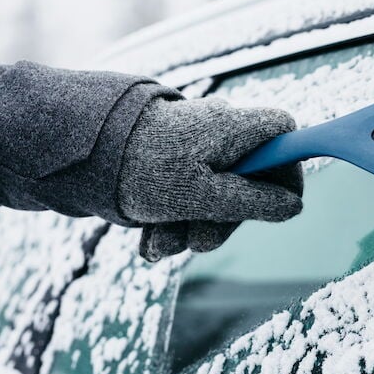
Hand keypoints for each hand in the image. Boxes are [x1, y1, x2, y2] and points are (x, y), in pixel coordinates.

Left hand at [117, 97, 302, 259]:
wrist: (80, 155)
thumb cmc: (143, 170)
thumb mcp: (204, 196)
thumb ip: (254, 203)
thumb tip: (294, 207)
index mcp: (234, 129)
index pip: (285, 133)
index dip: (291, 167)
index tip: (285, 202)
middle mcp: (218, 133)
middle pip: (251, 178)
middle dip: (226, 220)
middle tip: (199, 242)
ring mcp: (194, 148)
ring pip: (215, 195)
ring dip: (191, 229)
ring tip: (158, 245)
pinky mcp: (170, 163)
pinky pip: (187, 195)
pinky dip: (172, 221)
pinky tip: (149, 242)